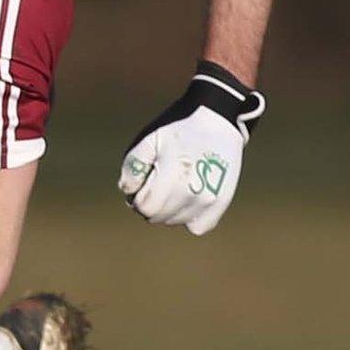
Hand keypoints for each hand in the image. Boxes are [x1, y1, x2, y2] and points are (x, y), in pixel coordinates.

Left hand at [118, 61, 264, 234]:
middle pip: (159, 217)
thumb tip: (127, 191)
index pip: (146, 207)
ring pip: (176, 221)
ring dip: (167, 210)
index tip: (140, 186)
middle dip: (149, 205)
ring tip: (171, 186)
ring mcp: (210, 199)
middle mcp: (194, 191)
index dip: (136, 199)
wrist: (217, 121)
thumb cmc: (178, 129)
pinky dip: (188, 218)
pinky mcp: (222, 202)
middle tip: (154, 184)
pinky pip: (198, 227)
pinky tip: (185, 199)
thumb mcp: (149, 139)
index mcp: (174, 174)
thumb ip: (133, 165)